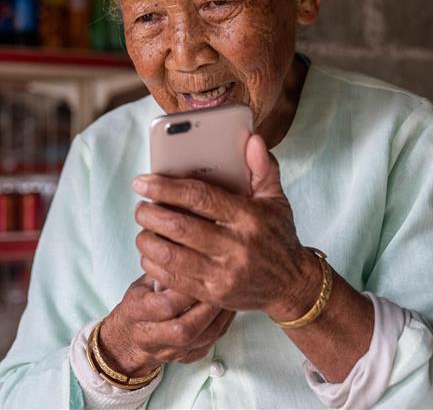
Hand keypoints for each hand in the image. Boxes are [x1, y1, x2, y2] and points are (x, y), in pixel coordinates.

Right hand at [99, 274, 236, 377]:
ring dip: (220, 316)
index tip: (202, 272)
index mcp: (136, 313)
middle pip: (185, 328)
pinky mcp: (185, 358)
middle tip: (224, 284)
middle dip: (207, 306)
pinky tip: (230, 308)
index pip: (165, 306)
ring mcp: (168, 352)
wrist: (128, 341)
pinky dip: (223, 325)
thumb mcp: (141, 283)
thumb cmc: (138, 304)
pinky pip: (210, 344)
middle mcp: (151, 337)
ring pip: (201, 339)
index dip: (185, 290)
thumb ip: (161, 270)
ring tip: (231, 294)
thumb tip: (184, 244)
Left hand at [132, 134, 320, 321]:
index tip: (142, 181)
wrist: (291, 284)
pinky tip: (151, 253)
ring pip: (171, 255)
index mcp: (249, 217)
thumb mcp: (275, 199)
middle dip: (150, 214)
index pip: (199, 197)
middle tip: (140, 206)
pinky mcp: (214, 294)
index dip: (165, 187)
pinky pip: (173, 280)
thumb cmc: (278, 234)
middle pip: (179, 227)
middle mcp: (236, 246)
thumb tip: (252, 138)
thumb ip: (262, 167)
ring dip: (147, 240)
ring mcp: (224, 274)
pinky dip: (154, 265)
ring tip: (143, 228)